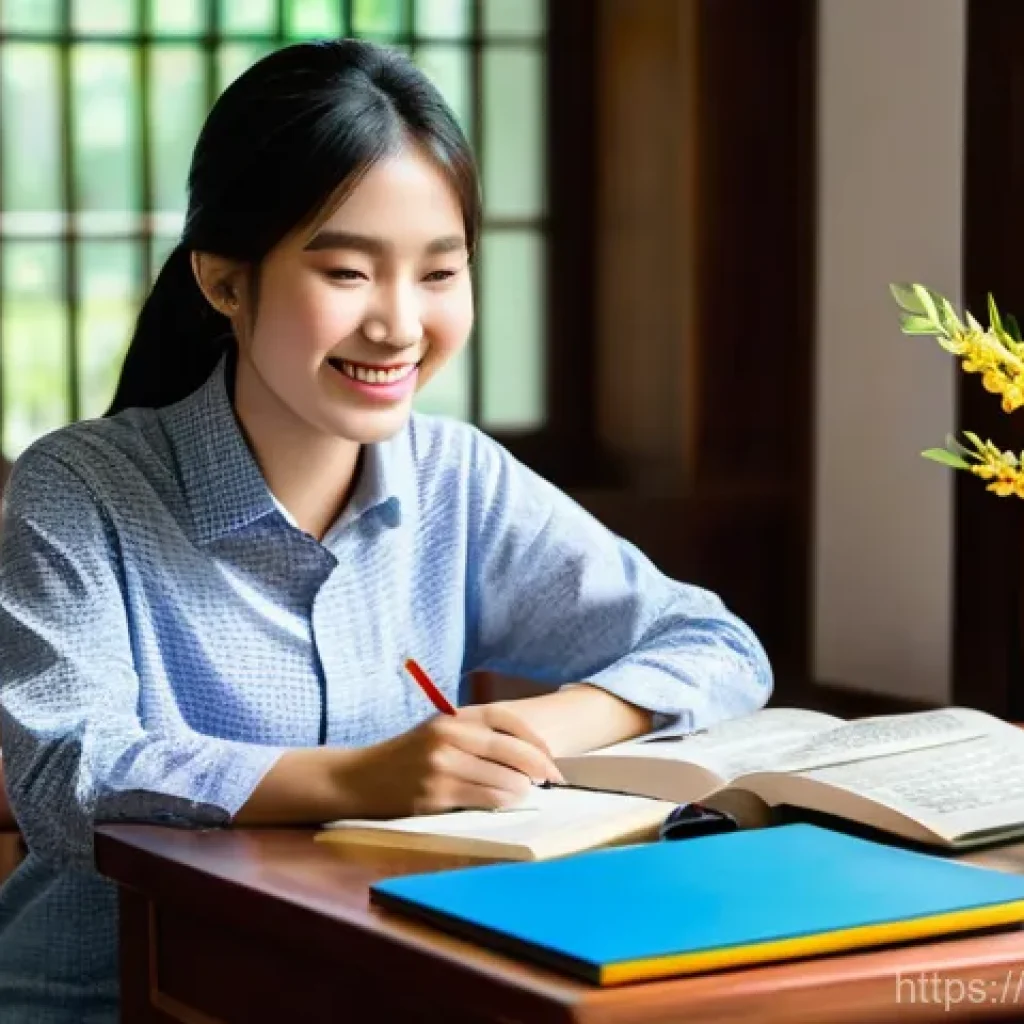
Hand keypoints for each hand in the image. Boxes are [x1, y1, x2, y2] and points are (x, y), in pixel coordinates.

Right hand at [343, 702, 564, 817]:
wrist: (360, 778)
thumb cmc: (409, 756)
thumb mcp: (439, 732)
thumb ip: (475, 735)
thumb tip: (527, 753)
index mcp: (453, 717)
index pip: (507, 719)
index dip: (535, 739)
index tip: (551, 756)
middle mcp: (448, 736)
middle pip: (510, 749)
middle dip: (539, 767)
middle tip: (553, 780)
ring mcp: (440, 766)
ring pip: (501, 779)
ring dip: (521, 789)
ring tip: (525, 793)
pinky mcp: (434, 794)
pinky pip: (482, 799)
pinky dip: (500, 801)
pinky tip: (505, 802)